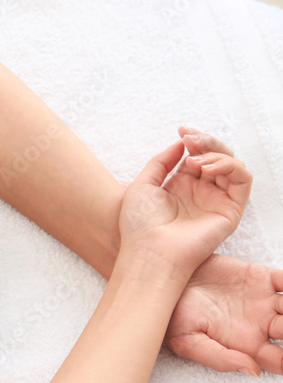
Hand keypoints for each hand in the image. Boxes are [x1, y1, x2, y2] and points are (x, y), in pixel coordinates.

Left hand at [161, 127, 282, 376]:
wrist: (148, 251)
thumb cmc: (139, 224)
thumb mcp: (142, 185)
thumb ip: (160, 161)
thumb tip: (179, 144)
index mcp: (180, 186)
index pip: (196, 154)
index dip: (193, 140)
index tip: (182, 130)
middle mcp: (200, 192)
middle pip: (216, 156)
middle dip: (206, 142)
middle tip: (191, 140)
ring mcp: (216, 200)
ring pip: (232, 165)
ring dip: (217, 154)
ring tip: (196, 162)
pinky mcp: (230, 211)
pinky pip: (242, 181)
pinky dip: (230, 167)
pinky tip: (207, 169)